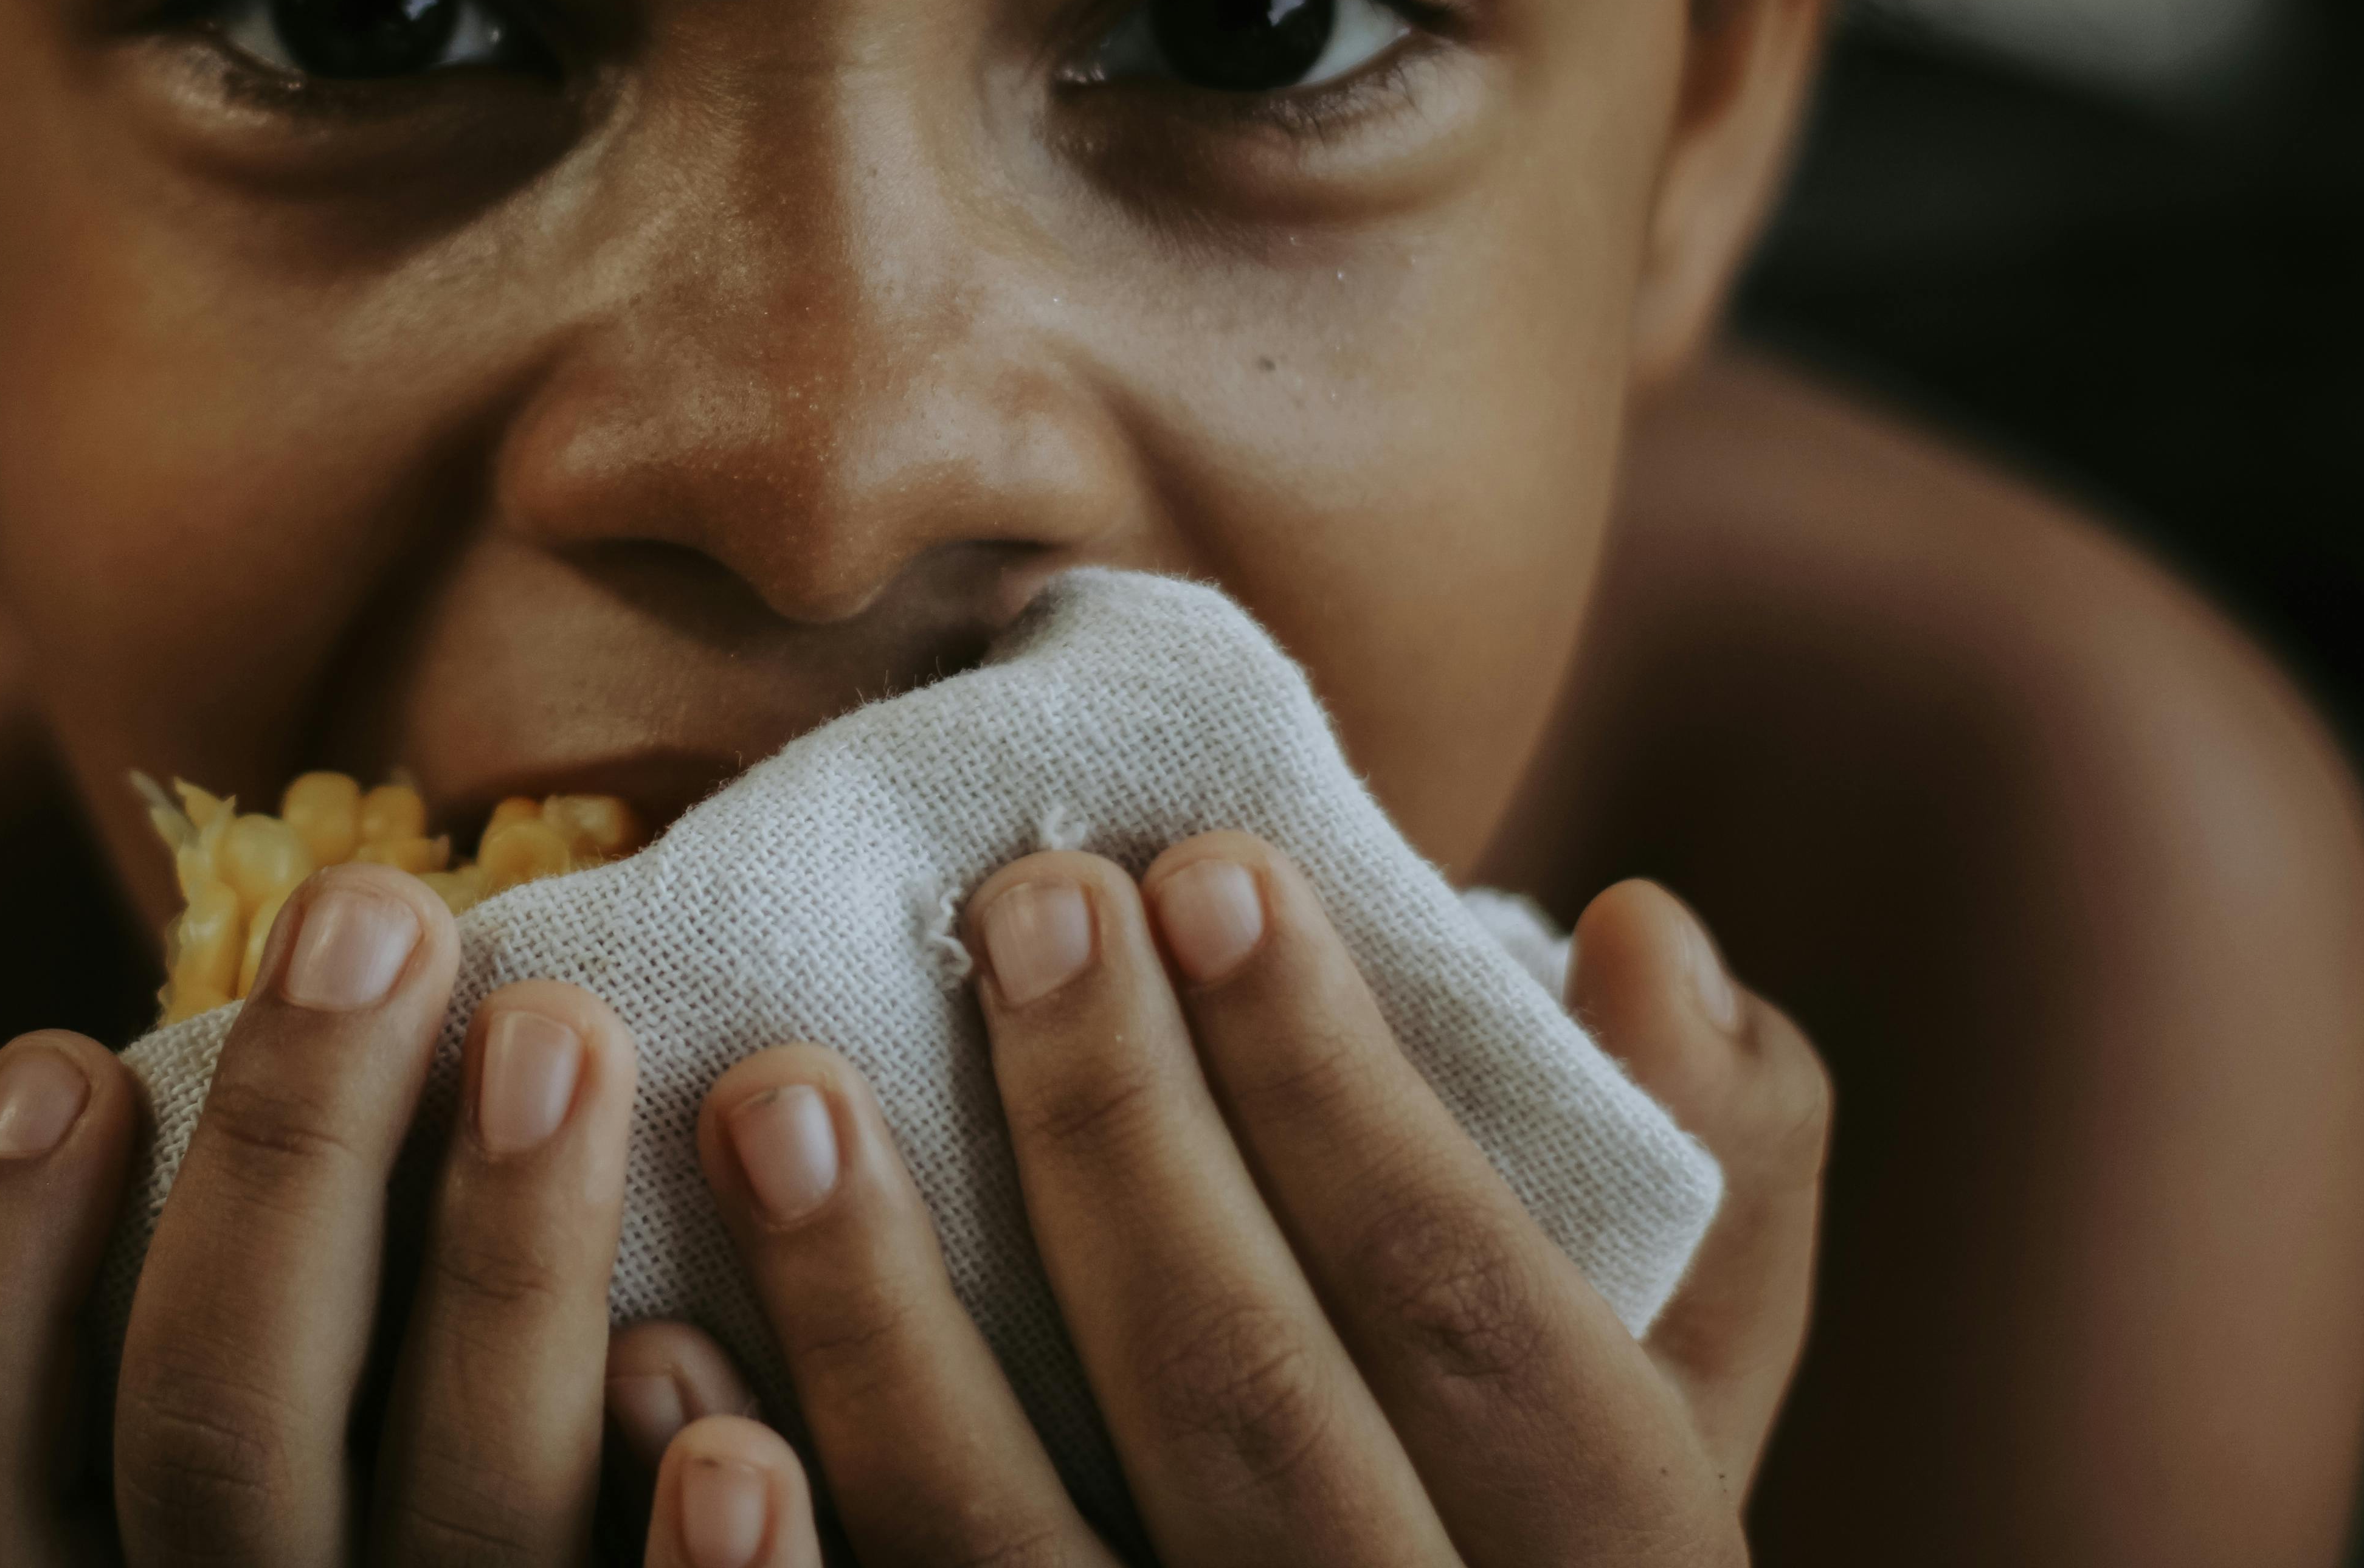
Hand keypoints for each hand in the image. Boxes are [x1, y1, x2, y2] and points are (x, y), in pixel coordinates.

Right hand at [0, 864, 642, 1564]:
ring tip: (559, 1025)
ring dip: (507, 1264)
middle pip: (222, 1442)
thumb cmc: (332, 1548)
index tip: (55, 1058)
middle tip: (376, 915)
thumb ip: (185, 1338)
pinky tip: (734, 1423)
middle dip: (293, 1159)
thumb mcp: (182, 1497)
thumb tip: (184, 1058)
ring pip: (458, 1518)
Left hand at [626, 840, 1829, 1564]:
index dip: (1342, 1086)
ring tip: (770, 1099)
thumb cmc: (1524, 1530)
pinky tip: (653, 1369)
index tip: (1206, 866)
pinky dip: (759, 1554)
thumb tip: (1639, 928)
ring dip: (880, 1329)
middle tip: (1011, 905)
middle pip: (1247, 1418)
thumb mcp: (1680, 1399)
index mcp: (1607, 1565)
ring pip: (1024, 1567)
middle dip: (1121, 1145)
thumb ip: (1710, 1182)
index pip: (1466, 1310)